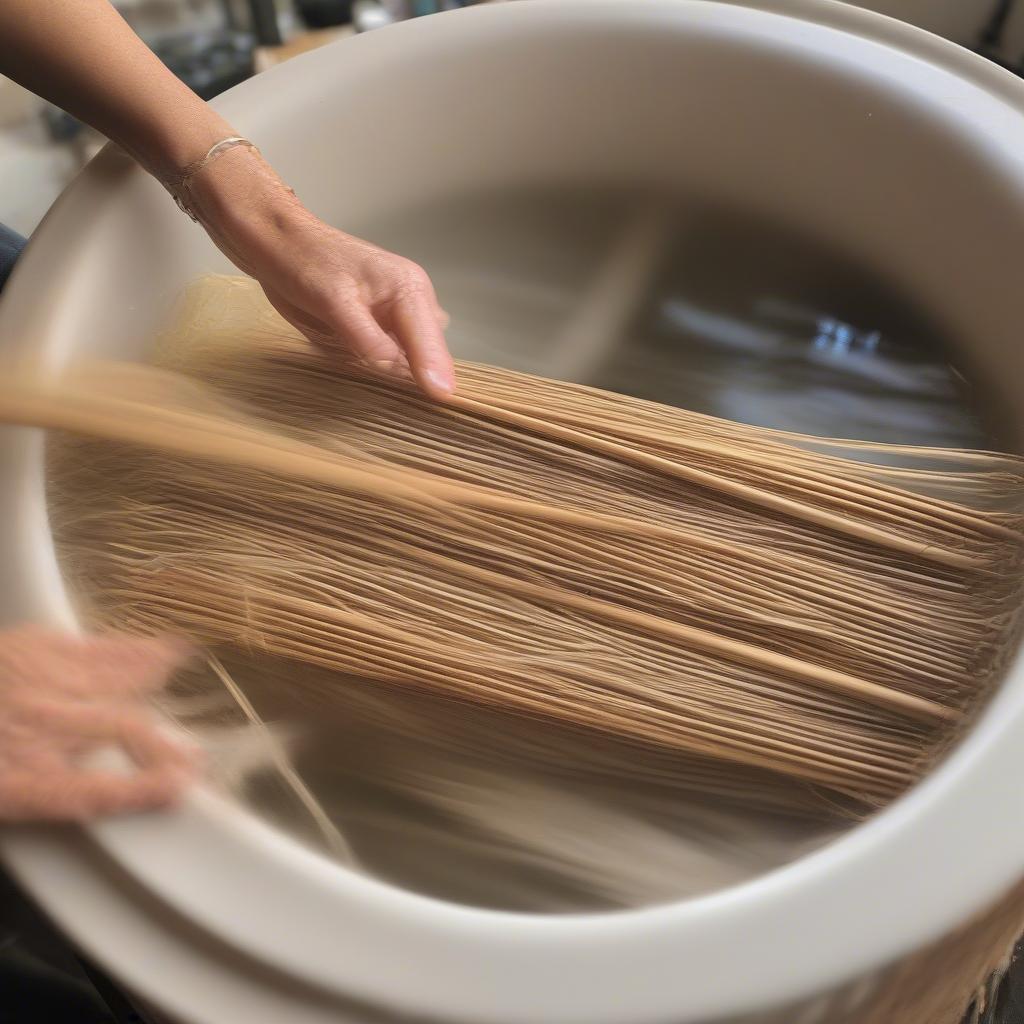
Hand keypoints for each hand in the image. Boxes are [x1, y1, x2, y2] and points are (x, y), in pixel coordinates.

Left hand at [0, 626, 199, 821]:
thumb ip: (30, 791)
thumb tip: (81, 791)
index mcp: (20, 779)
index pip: (96, 793)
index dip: (142, 792)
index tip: (177, 792)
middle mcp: (37, 729)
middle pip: (120, 735)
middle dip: (162, 747)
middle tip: (192, 757)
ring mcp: (38, 682)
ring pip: (114, 684)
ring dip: (156, 692)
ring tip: (191, 702)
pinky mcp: (33, 647)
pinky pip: (94, 648)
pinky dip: (131, 649)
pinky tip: (156, 646)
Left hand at [184, 145, 455, 399]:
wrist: (274, 243)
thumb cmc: (302, 262)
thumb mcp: (334, 301)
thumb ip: (367, 338)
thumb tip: (396, 370)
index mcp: (408, 290)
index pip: (430, 342)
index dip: (435, 373)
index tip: (442, 400)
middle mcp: (409, 304)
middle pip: (427, 354)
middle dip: (422, 379)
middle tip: (417, 408)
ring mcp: (393, 317)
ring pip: (410, 360)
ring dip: (403, 379)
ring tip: (395, 399)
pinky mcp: (375, 327)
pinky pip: (389, 359)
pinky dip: (382, 372)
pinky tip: (370, 380)